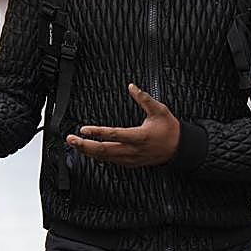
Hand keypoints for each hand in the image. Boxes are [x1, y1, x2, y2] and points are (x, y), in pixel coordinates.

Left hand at [66, 83, 180, 167]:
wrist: (179, 148)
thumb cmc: (169, 129)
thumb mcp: (159, 110)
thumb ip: (144, 99)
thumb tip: (132, 87)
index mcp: (140, 137)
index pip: (114, 135)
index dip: (97, 133)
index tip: (83, 129)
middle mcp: (133, 150)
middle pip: (104, 151)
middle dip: (85, 145)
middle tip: (71, 139)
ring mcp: (130, 159)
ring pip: (105, 158)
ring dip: (88, 151)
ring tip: (75, 144)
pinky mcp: (130, 163)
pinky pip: (110, 161)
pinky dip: (97, 156)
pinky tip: (89, 151)